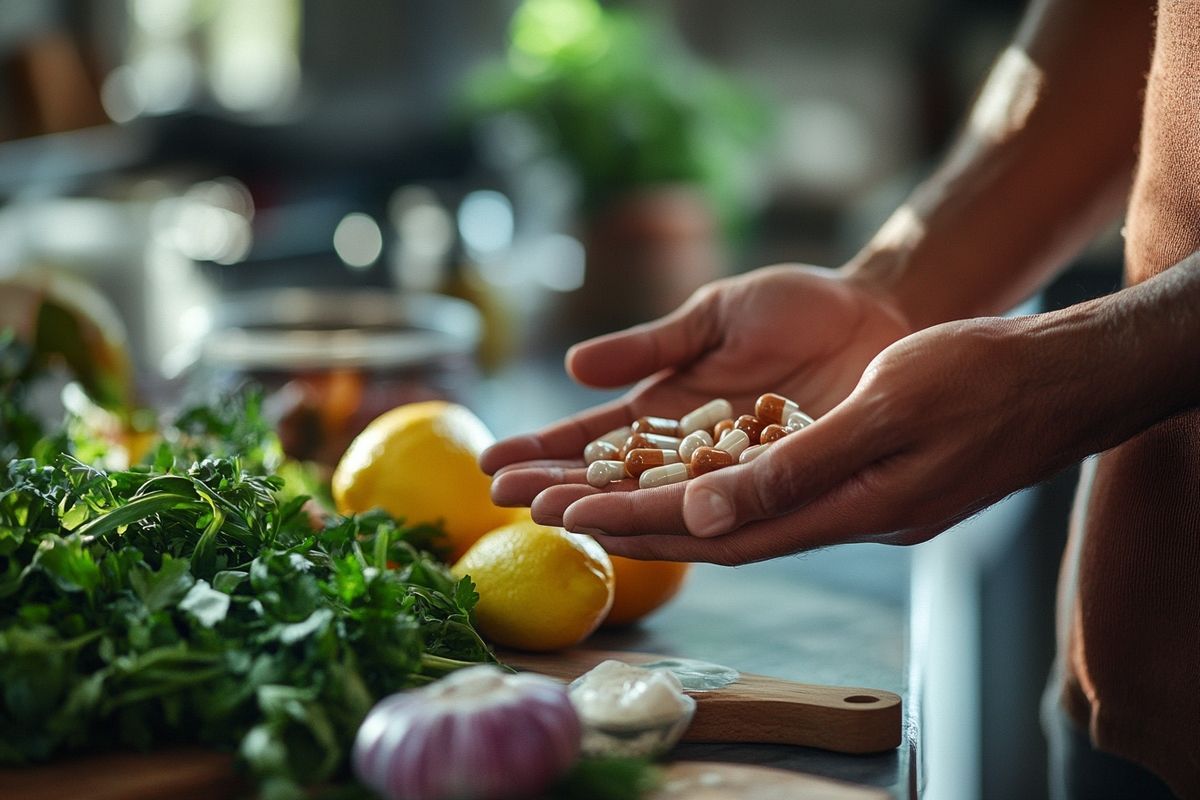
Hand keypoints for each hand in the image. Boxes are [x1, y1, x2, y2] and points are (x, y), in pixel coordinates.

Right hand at [480, 264, 911, 536]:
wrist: (881, 313)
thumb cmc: (798, 306)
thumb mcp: (714, 316)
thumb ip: (649, 347)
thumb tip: (573, 365)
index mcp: (668, 405)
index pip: (593, 438)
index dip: (543, 450)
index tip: (491, 463)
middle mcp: (692, 449)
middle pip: (613, 476)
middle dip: (557, 485)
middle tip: (501, 500)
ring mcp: (733, 470)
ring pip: (657, 498)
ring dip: (603, 506)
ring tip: (549, 513)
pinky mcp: (778, 481)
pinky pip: (722, 503)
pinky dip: (678, 515)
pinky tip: (632, 527)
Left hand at [549, 312, 1123, 564]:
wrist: (1051, 377)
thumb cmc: (979, 380)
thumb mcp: (889, 407)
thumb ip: (799, 466)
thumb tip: (708, 515)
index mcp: (843, 509)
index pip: (718, 531)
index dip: (639, 526)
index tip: (567, 516)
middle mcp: (834, 515)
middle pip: (708, 528)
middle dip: (623, 519)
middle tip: (542, 507)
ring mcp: (844, 497)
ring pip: (729, 507)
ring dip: (654, 501)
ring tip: (580, 492)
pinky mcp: (849, 469)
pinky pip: (762, 482)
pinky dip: (708, 481)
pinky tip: (670, 472)